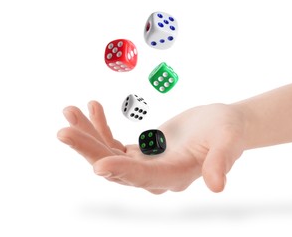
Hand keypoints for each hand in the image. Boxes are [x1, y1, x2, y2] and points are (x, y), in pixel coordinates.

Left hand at [57, 101, 245, 193]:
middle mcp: (155, 176)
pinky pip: (112, 143)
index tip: (98, 164)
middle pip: (116, 168)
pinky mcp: (139, 153)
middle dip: (89, 149)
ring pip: (108, 155)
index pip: (145, 177)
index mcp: (175, 175)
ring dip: (87, 134)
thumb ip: (221, 160)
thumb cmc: (227, 131)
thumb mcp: (228, 141)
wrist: (222, 125)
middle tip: (64, 130)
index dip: (123, 171)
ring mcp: (144, 165)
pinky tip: (92, 106)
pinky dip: (100, 126)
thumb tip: (217, 186)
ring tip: (69, 110)